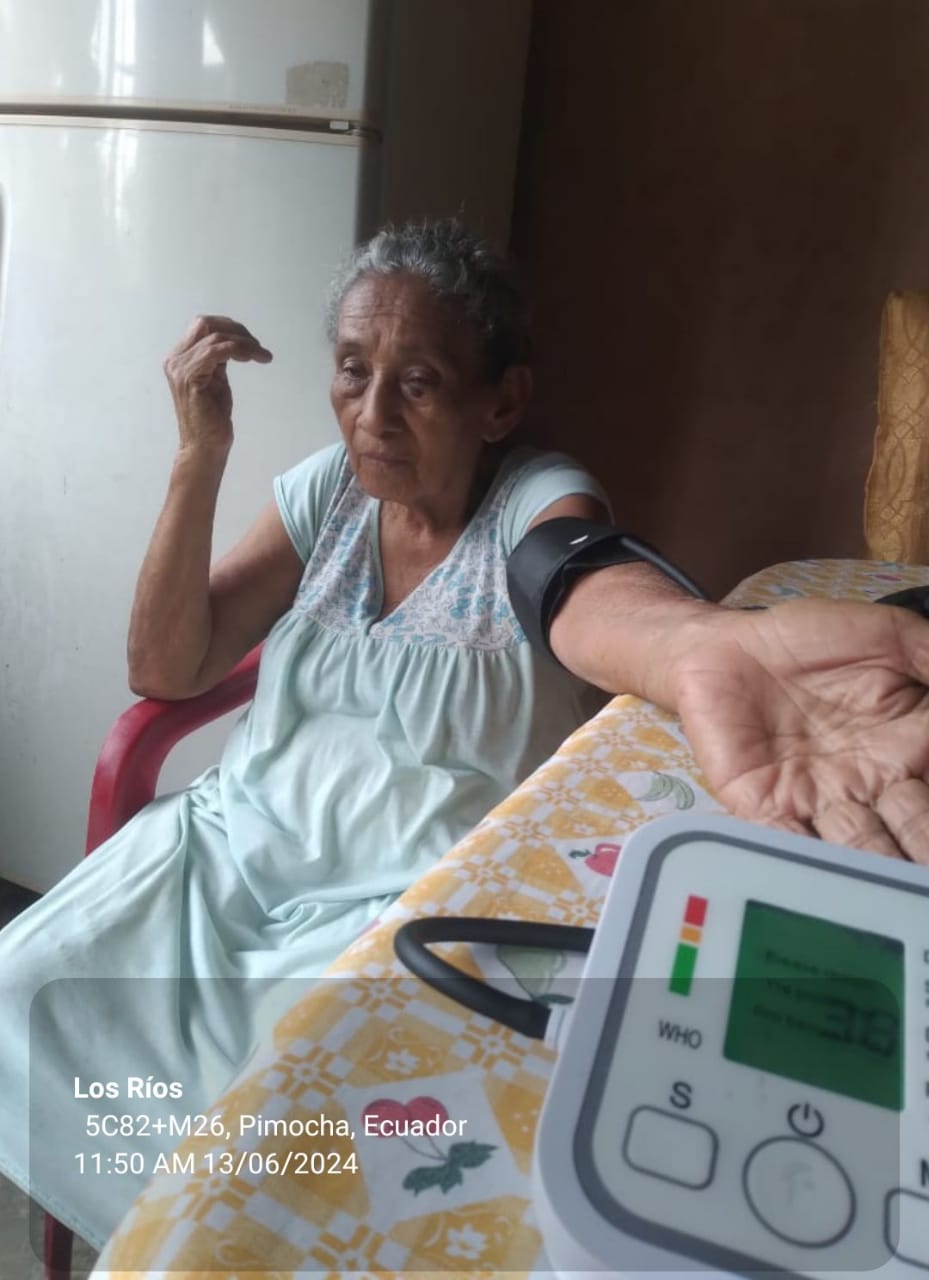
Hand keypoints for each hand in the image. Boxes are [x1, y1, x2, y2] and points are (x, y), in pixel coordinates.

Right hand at [163, 315, 271, 451]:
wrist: (204, 447)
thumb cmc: (211, 421)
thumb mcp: (216, 381)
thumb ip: (217, 361)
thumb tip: (231, 343)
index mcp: (179, 358)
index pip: (202, 326)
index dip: (229, 328)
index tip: (252, 342)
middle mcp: (175, 359)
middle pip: (205, 323)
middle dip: (236, 329)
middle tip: (257, 346)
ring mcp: (179, 368)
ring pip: (215, 336)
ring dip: (244, 343)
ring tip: (262, 355)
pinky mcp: (189, 378)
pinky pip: (217, 351)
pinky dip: (239, 350)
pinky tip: (254, 358)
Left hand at [673, 598, 928, 861]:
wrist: (724, 646)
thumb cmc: (807, 639)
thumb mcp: (886, 637)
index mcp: (910, 749)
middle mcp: (872, 787)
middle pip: (913, 832)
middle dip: (925, 850)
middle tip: (925, 872)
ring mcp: (820, 803)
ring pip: (860, 849)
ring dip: (882, 870)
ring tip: (899, 892)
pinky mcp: (766, 809)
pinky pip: (790, 844)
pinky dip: (813, 866)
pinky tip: (833, 882)